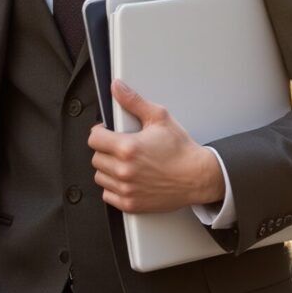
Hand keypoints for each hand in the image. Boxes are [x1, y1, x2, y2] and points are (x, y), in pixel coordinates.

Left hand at [87, 80, 223, 213]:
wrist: (197, 177)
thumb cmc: (181, 150)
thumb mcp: (159, 118)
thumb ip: (134, 101)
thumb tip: (118, 88)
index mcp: (127, 148)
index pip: (94, 139)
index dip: (100, 133)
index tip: (106, 133)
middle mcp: (124, 170)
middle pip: (96, 158)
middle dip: (105, 150)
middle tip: (120, 148)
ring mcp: (126, 189)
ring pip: (100, 177)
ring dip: (108, 169)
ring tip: (124, 163)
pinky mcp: (130, 204)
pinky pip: (108, 195)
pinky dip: (114, 188)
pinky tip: (127, 179)